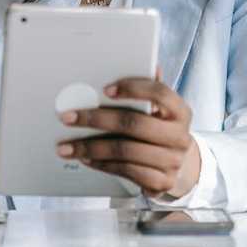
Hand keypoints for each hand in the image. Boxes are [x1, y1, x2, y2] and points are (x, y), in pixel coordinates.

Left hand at [56, 68, 199, 198]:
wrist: (178, 167)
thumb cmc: (161, 130)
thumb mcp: (159, 110)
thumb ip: (149, 90)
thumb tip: (147, 63)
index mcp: (180, 111)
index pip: (159, 93)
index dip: (132, 88)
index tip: (104, 89)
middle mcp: (180, 136)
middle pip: (134, 123)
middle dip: (96, 118)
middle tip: (68, 117)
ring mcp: (172, 161)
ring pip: (125, 150)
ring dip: (90, 147)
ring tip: (67, 145)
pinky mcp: (161, 183)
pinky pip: (126, 171)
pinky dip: (101, 164)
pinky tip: (86, 158)